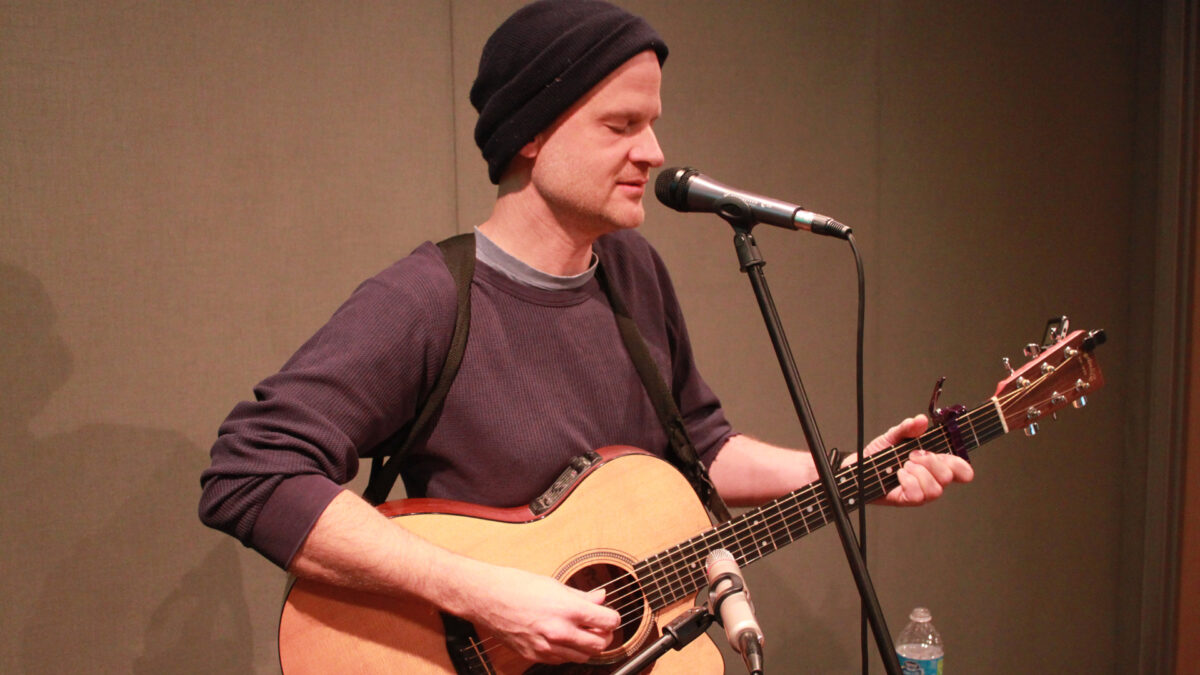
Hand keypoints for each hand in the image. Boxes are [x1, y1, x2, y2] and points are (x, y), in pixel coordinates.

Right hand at [459, 563, 619, 663]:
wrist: (487, 598)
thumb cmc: (517, 586)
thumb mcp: (554, 585)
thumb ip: (581, 596)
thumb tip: (601, 598)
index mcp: (567, 609)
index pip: (608, 622)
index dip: (613, 618)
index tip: (610, 616)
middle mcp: (559, 631)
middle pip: (599, 645)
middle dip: (604, 636)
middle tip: (599, 626)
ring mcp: (546, 646)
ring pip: (583, 657)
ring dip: (587, 646)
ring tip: (581, 632)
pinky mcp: (534, 655)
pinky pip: (561, 661)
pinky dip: (568, 653)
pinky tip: (563, 639)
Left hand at [855, 414, 973, 505]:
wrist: (857, 468)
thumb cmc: (878, 455)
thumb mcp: (893, 436)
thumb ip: (907, 428)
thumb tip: (920, 420)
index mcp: (933, 463)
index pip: (960, 470)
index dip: (962, 467)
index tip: (951, 459)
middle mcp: (930, 479)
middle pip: (948, 477)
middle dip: (931, 462)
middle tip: (912, 455)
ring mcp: (920, 491)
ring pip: (935, 490)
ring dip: (918, 473)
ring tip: (903, 465)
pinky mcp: (907, 500)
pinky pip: (917, 496)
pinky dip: (907, 481)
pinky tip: (898, 475)